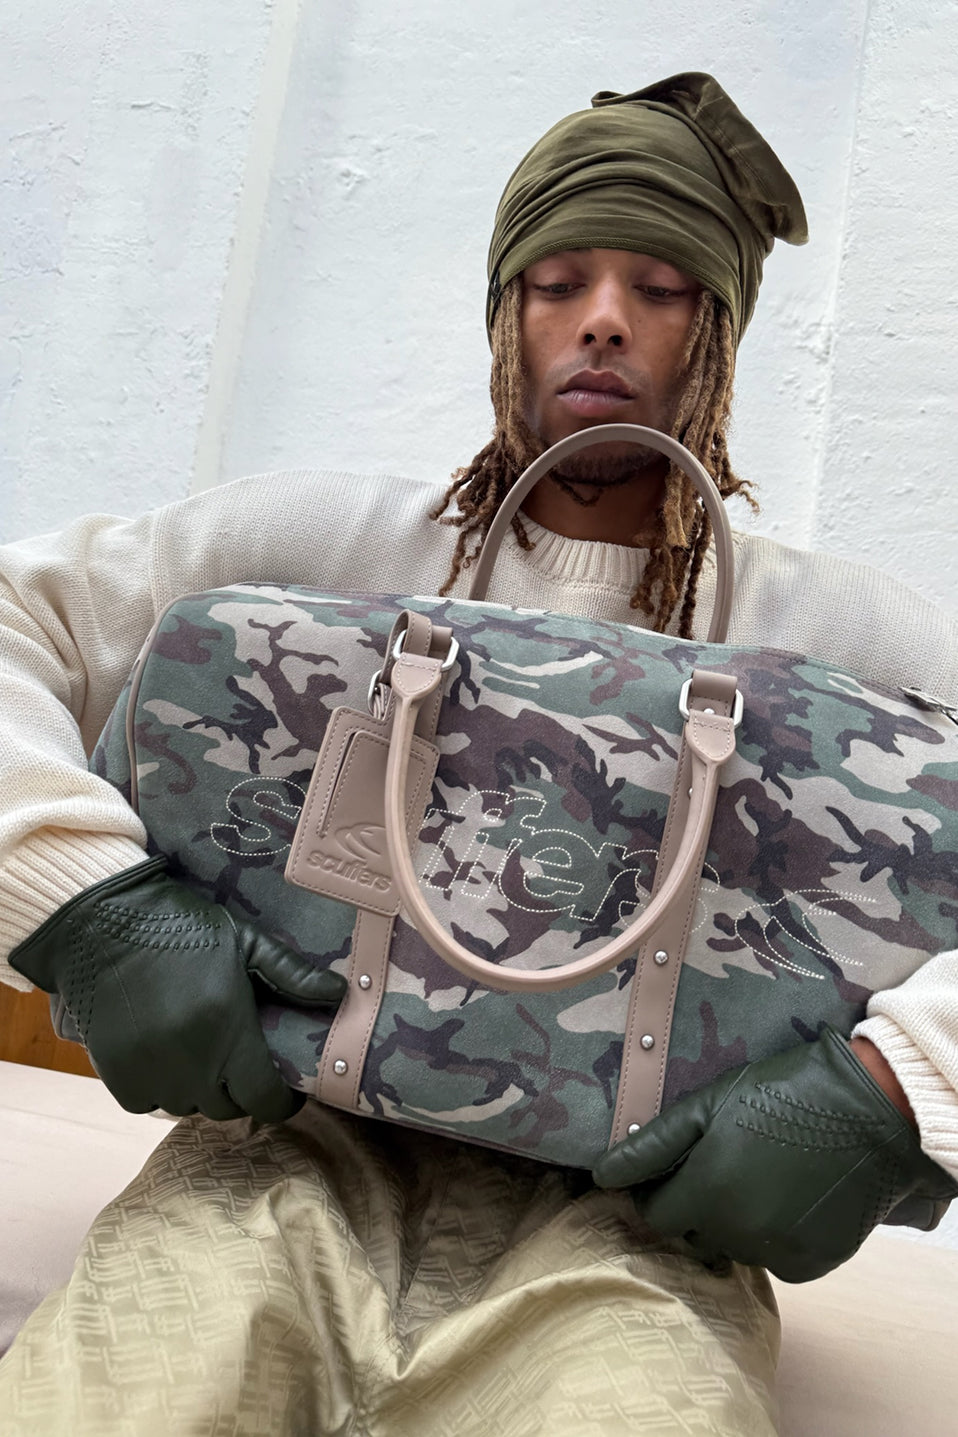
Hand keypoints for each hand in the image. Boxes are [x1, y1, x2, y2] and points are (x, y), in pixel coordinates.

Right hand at [9, 855, 344, 1121]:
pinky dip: (159, 1088)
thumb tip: (340, 994)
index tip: (285, 1088)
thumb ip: (291, 974)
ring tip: (201, 1053)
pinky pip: (147, 1103)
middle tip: (240, 1060)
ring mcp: (150, 1072)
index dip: (282, 1101)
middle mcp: (191, 1061)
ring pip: (187, 1107)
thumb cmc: (183, 927)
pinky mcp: (116, 1074)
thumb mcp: (244, 940)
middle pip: (227, 1108)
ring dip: (199, 1089)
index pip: (266, 1100)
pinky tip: (164, 1056)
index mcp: (230, 1029)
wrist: (103, 921)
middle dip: (240, 1090)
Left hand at [592, 1027, 956, 1282]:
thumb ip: (652, 1144)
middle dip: (696, 1207)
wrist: (868, 1109)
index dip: (659, 1192)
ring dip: (734, 1222)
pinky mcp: (813, 1264)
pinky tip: (788, 1198)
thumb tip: (603, 1176)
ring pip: (733, 1248)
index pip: (655, 1216)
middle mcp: (737, 1234)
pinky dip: (774, 1237)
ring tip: (758, 1177)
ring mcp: (777, 1253)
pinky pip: (774, 1259)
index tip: (675, 1171)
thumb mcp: (710, 1105)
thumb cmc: (780, 1093)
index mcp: (706, 1193)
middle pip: (693, 1235)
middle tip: (720, 1167)